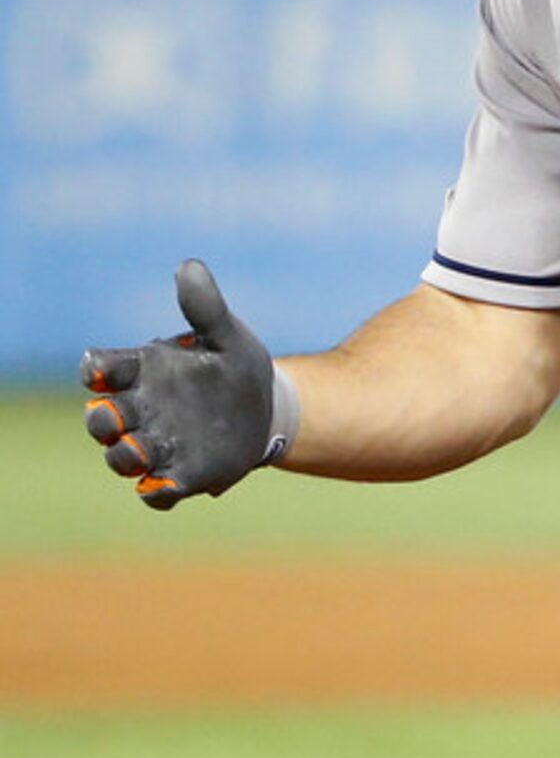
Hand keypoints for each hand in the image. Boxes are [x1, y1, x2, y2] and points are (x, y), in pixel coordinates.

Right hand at [81, 261, 284, 508]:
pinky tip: (168, 484)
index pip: (104, 368)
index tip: (98, 367)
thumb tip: (188, 266)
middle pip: (100, 420)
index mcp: (144, 372)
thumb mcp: (227, 335)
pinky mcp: (180, 476)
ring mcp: (156, 445)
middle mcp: (140, 410)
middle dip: (100, 420)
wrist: (265, 409)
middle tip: (113, 416)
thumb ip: (205, 307)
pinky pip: (157, 491)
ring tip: (140, 451)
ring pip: (122, 458)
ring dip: (124, 456)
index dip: (96, 368)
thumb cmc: (234, 367)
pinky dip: (157, 491)